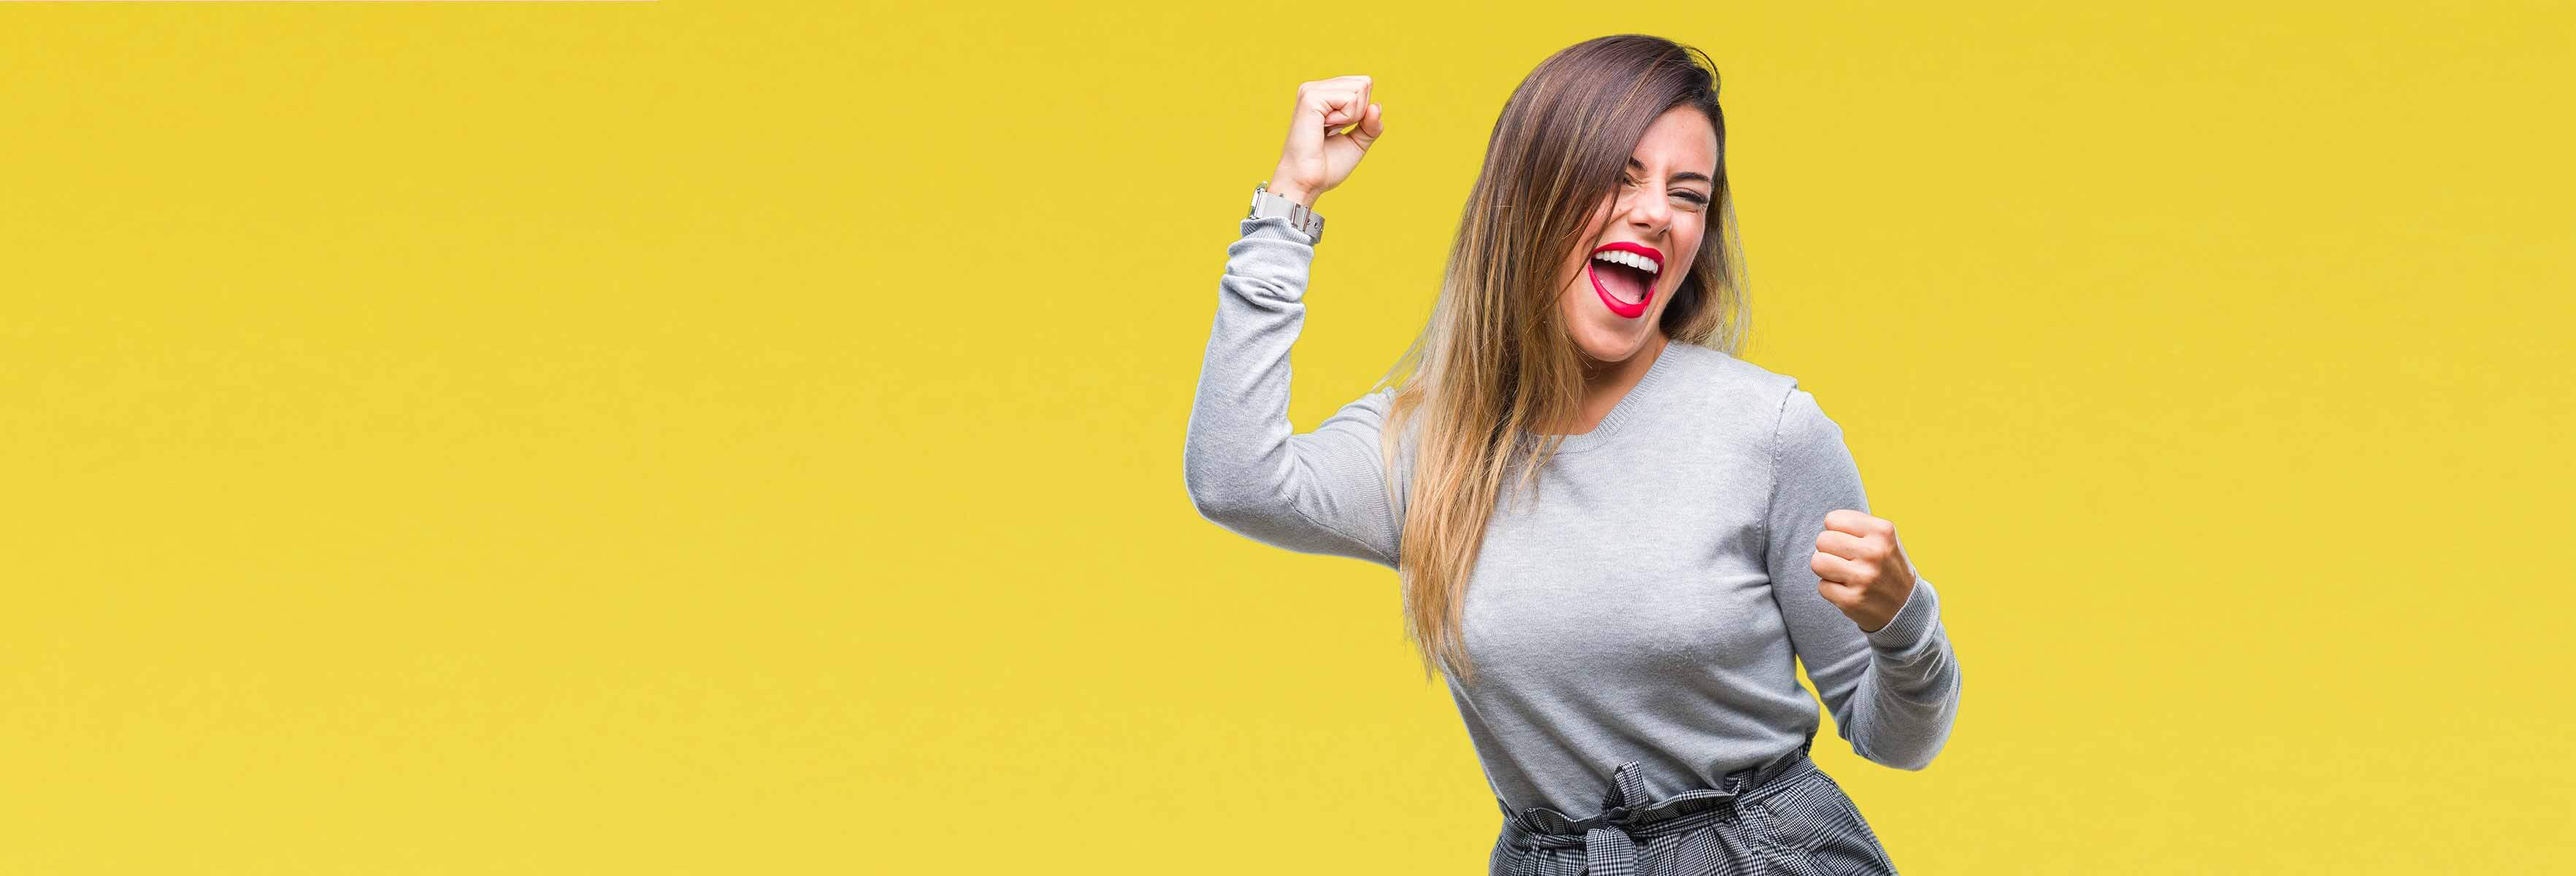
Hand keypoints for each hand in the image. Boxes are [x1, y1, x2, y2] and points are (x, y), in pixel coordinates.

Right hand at [1268, 75, 1384, 207]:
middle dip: (1360, 112)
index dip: (1363, 112)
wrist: (1307, 182)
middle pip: (1365, 83)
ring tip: (1328, 131)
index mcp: (1324, 95)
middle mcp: (1316, 89)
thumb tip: (1377, 106)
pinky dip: (1346, 118)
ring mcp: (1311, 91)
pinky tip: (1326, 128)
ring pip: (1359, 89)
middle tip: (1335, 131)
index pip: (1363, 85)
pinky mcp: (1310, 98)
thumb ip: (1370, 124)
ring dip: (1353, 116)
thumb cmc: (1326, 166)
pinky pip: (1350, 99)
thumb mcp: (1357, 142)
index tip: (1340, 130)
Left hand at [1809, 509, 1917, 633]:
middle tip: (1846, 560)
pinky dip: (1831, 589)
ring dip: (1826, 569)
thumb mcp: (1883, 538)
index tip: (1850, 542)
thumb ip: (1856, 525)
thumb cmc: (1885, 565)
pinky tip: (1848, 590)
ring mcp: (1864, 578)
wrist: (1906, 606)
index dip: (1836, 531)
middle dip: (1829, 550)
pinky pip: (1822, 587)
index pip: (1832, 520)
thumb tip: (1825, 524)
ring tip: (1843, 573)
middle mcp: (1875, 552)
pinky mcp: (1852, 600)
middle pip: (1822, 540)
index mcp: (1883, 531)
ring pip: (1818, 562)